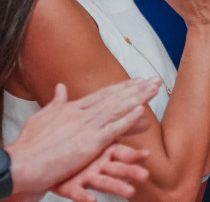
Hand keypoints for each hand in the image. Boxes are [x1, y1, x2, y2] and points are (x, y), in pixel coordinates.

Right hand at [6, 78, 159, 194]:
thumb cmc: (29, 144)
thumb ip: (56, 102)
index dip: (123, 86)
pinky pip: (112, 129)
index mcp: (73, 108)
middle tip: (156, 80)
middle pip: (115, 97)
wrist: (20, 163)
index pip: (104, 93)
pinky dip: (127, 120)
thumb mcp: (42, 117)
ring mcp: (86, 128)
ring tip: (155, 88)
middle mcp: (82, 114)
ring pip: (118, 108)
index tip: (139, 80)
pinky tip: (141, 111)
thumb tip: (61, 87)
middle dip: (137, 88)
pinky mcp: (88, 144)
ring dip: (138, 98)